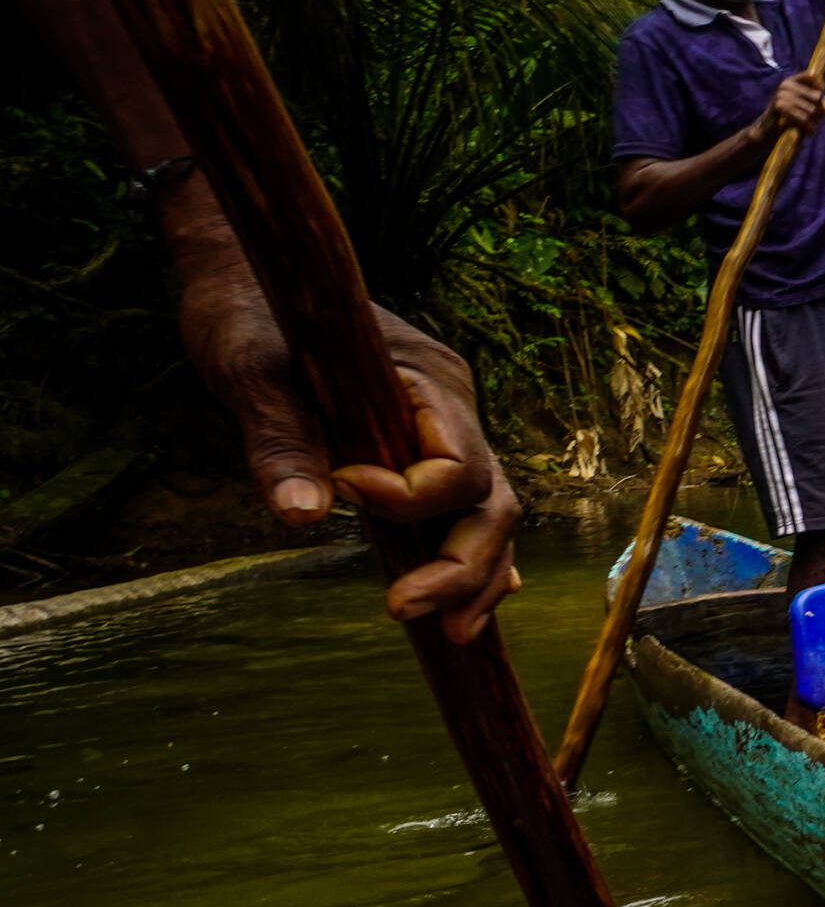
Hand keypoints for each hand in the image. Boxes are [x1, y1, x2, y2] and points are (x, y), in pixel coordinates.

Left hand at [172, 216, 520, 641]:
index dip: (410, 498)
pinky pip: (465, 507)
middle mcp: (455, 409)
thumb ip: (282, 442)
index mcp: (431, 382)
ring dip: (474, 575)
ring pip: (490, 513)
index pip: (457, 467)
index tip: (344, 491)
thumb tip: (299, 518)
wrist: (250, 273)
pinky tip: (466, 603)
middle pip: (492, 503)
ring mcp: (447, 429)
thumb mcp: (252, 373)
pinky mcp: (423, 446)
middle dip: (462, 566)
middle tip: (406, 611)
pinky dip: (468, 555)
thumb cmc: (251, 312)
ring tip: (450, 634)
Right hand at [756, 72, 824, 146]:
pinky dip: (808, 126)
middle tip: (815, 120)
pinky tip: (809, 132)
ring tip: (810, 127)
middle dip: (819, 111)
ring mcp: (781, 94)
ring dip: (813, 121)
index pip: (813, 77)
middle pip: (817, 96)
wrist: (768, 130)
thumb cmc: (791, 118)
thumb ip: (821, 106)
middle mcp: (786, 84)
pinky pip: (802, 117)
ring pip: (811, 109)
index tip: (820, 100)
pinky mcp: (778, 106)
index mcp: (793, 81)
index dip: (820, 88)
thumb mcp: (808, 109)